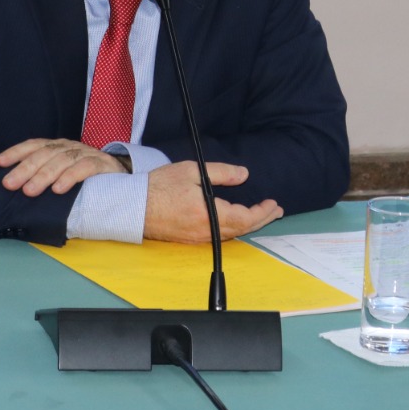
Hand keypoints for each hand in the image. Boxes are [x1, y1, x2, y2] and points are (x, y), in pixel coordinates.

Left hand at [0, 138, 126, 196]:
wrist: (124, 179)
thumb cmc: (87, 180)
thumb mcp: (63, 174)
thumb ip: (45, 176)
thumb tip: (16, 187)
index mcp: (60, 147)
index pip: (36, 145)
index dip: (17, 152)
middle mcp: (71, 147)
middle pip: (46, 153)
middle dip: (25, 168)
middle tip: (10, 184)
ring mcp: (88, 154)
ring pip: (62, 160)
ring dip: (44, 175)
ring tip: (30, 191)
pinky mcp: (103, 165)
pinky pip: (85, 168)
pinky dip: (70, 177)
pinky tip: (58, 189)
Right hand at [144, 160, 282, 243]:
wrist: (132, 206)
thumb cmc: (159, 186)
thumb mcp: (193, 171)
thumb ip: (222, 173)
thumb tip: (244, 174)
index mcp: (209, 214)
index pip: (245, 218)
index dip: (263, 212)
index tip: (273, 203)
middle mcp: (205, 231)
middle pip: (242, 229)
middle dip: (262, 220)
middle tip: (276, 212)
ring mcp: (197, 237)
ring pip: (231, 235)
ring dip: (249, 225)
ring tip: (262, 216)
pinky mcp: (189, 239)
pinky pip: (218, 237)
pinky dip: (233, 229)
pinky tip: (237, 222)